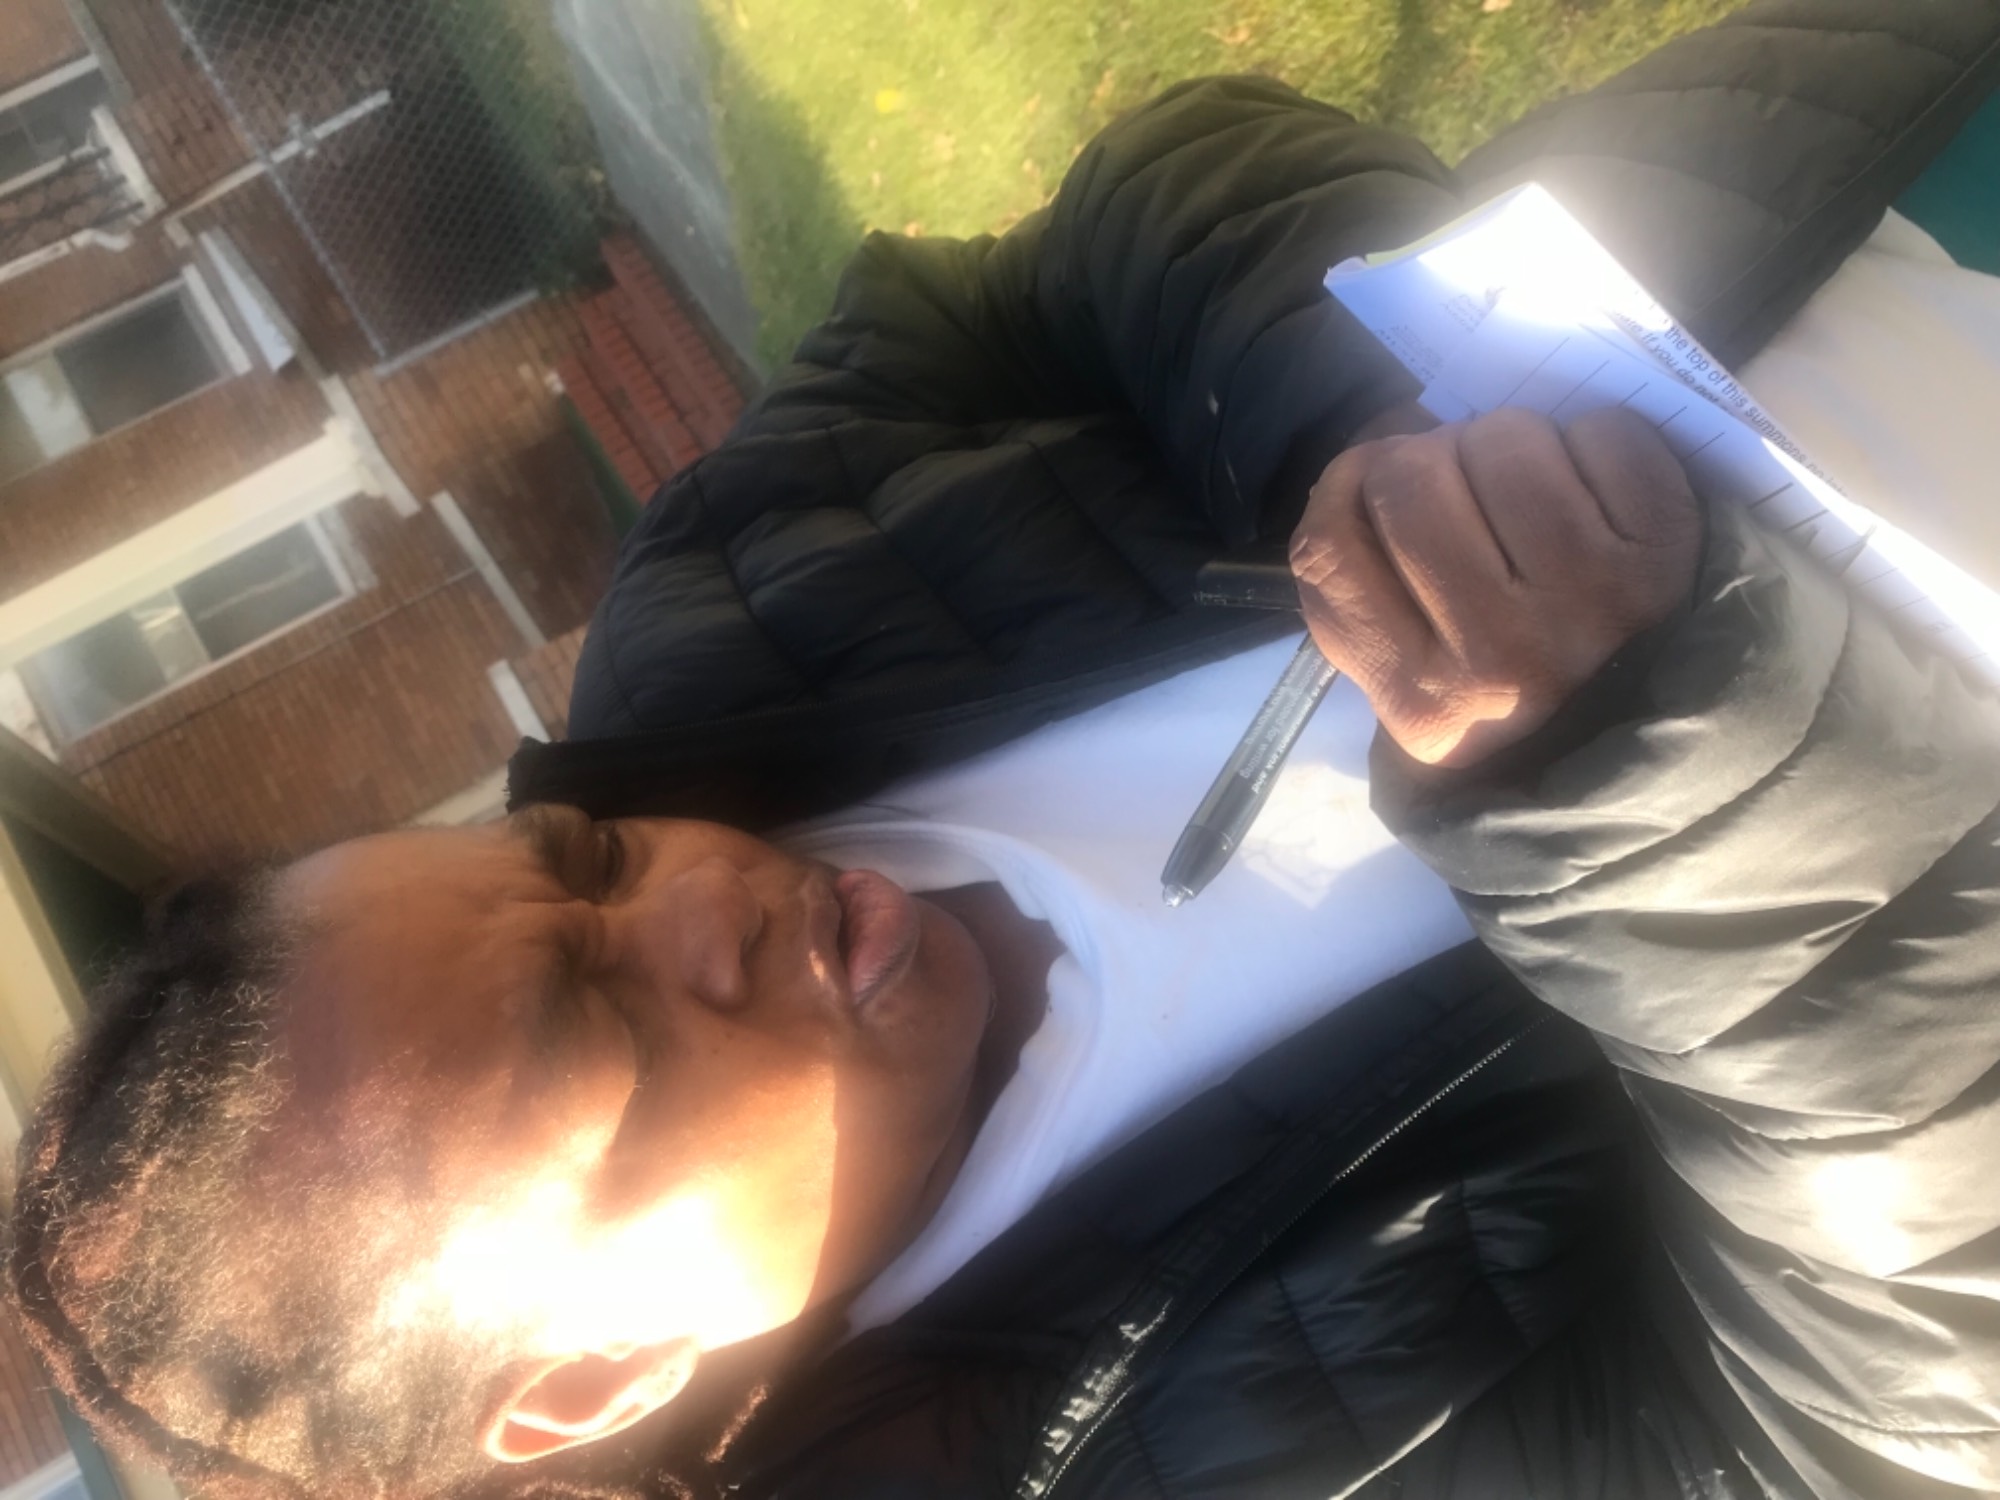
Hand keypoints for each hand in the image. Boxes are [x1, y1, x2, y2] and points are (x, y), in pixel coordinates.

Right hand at [1289, 407, 1702, 768]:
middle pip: (1412, 474)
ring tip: (1520, 495)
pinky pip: (1602, 433)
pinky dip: (1588, 441)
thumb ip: (1347, 574)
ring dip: (1505, 445)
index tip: (1370, 490)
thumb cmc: (1495, 685)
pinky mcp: (1665, 551)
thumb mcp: (1393, 670)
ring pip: (1503, 438)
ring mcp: (1591, 599)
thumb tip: (1374, 447)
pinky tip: (1585, 491)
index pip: (1331, 545)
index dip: (1343, 490)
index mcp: (1423, 698)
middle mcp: (1504, 652)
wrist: (1639, 730)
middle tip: (1455, 491)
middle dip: (1424, 458)